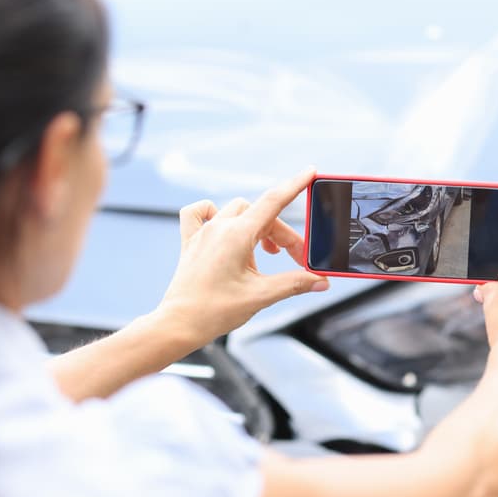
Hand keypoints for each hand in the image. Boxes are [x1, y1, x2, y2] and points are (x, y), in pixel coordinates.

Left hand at [154, 167, 329, 350]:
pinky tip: (224, 229)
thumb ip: (294, 284)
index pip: (273, 201)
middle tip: (297, 259)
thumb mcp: (261, 296)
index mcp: (236, 235)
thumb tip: (319, 280)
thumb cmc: (213, 311)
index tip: (309, 172)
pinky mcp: (191, 242)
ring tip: (266, 254)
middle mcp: (218, 228)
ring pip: (238, 212)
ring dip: (257, 227)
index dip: (295, 185)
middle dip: (283, 235)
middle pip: (262, 215)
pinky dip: (215, 215)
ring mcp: (203, 233)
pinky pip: (200, 213)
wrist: (178, 324)